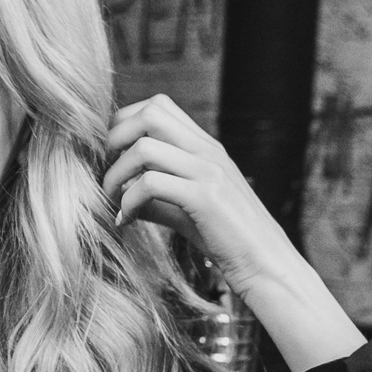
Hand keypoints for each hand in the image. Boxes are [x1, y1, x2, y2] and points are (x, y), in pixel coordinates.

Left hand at [103, 92, 294, 299]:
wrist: (266, 266)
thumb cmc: (227, 241)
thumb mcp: (186, 212)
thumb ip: (157, 199)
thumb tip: (121, 196)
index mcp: (205, 146)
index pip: (158, 106)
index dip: (124, 125)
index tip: (110, 159)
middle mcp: (208, 150)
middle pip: (149, 113)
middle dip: (113, 140)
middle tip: (105, 175)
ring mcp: (209, 170)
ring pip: (144, 147)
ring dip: (116, 174)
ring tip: (111, 201)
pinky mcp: (206, 198)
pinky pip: (150, 184)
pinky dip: (128, 202)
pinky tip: (126, 222)